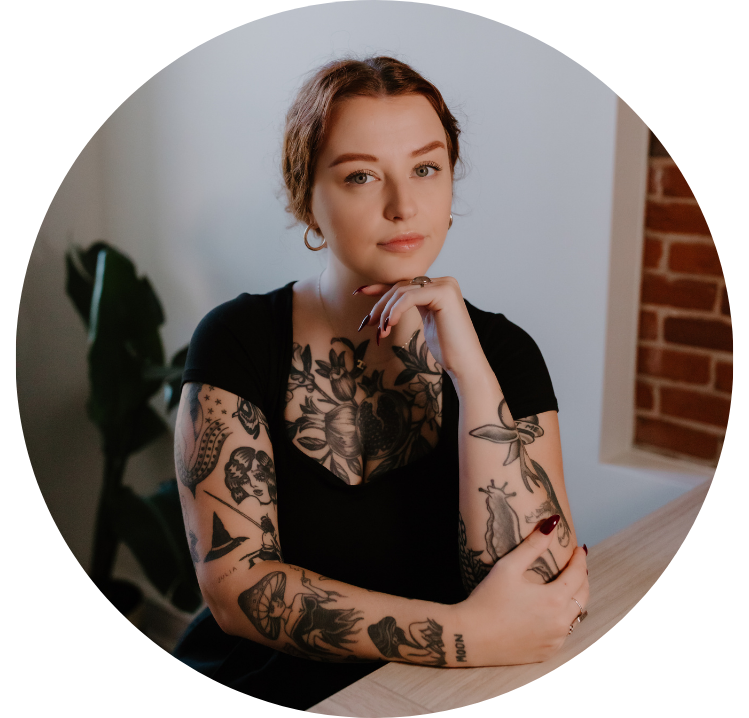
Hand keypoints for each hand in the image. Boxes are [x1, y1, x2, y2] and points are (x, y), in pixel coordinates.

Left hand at [357, 277, 484, 378]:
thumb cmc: (446, 349)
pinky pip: (409, 297)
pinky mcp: (443, 293)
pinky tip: (389, 325)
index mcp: (439, 287)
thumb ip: (411, 307)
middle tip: (366, 324)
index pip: (404, 284)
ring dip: (385, 312)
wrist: (465, 365)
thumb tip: (386, 304)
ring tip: (380, 332)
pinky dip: (395, 311)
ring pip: (402, 291)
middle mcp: (443, 282)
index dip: (380, 288)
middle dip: (380, 305)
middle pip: (400, 287)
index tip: (359, 293)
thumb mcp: (425, 322)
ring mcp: (445, 285)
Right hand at [455, 517, 589, 665]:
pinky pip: (563, 632)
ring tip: (566, 585)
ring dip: (575, 599)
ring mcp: (554, 640)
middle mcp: (560, 623)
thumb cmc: (486, 600)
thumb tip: (552, 524)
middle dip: (582, 578)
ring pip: (576, 616)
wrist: (470, 638)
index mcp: (554, 600)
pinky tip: (552, 611)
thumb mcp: (508, 567)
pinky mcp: (546, 652)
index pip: (578, 575)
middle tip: (577, 565)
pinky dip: (563, 619)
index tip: (578, 549)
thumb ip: (533, 545)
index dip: (580, 560)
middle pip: (583, 596)